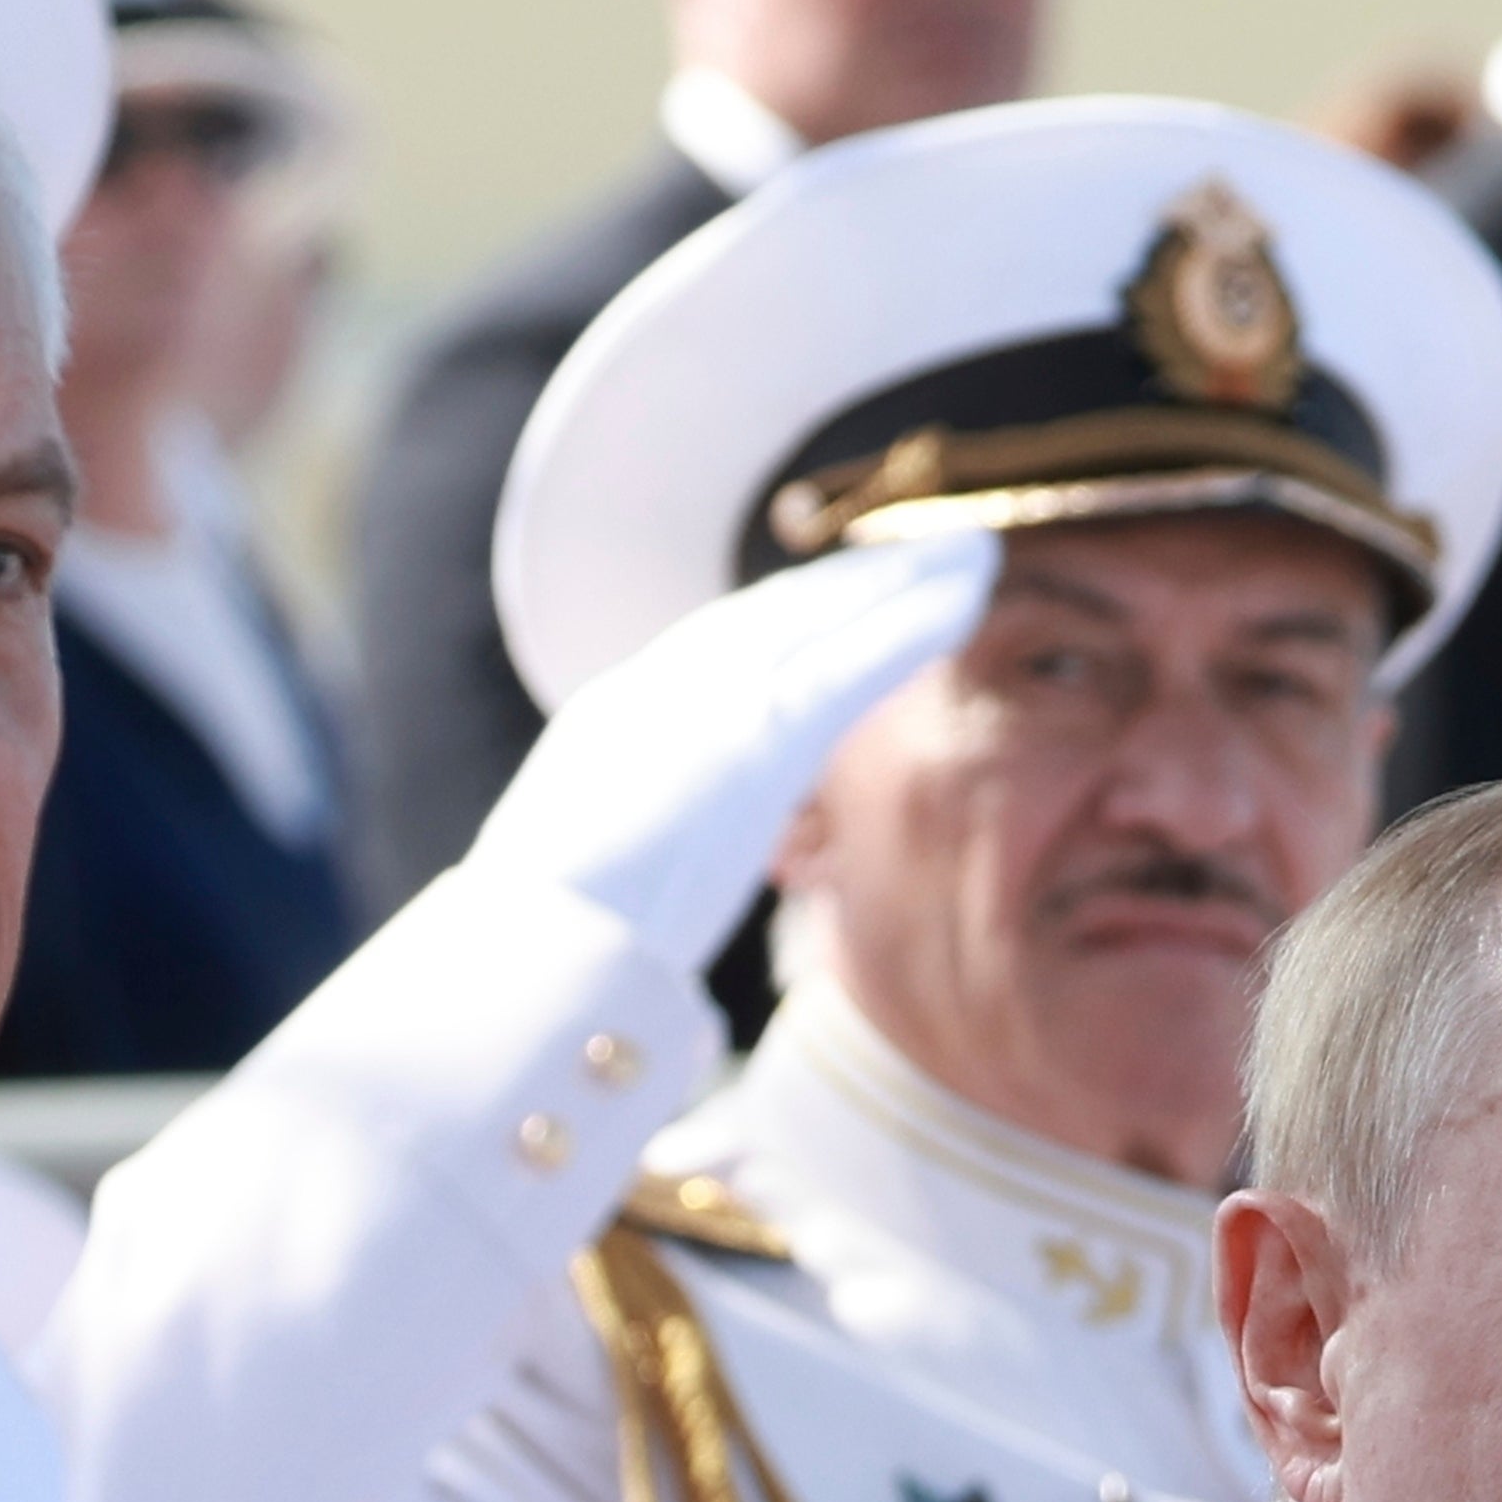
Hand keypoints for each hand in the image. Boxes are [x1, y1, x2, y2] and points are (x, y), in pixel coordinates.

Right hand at [467, 524, 1004, 972]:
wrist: (532, 949)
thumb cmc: (549, 941)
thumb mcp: (585, 869)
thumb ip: (633, 841)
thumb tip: (651, 872)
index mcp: (618, 720)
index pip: (718, 648)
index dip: (790, 615)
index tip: (842, 592)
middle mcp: (661, 691)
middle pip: (777, 614)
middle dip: (854, 579)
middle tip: (926, 552)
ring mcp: (706, 708)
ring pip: (822, 620)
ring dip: (900, 583)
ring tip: (968, 558)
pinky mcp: (755, 741)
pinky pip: (849, 667)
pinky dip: (908, 627)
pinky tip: (963, 602)